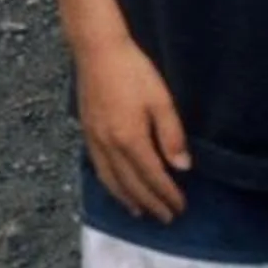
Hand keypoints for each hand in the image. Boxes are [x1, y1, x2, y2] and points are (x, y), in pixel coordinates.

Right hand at [77, 34, 189, 221]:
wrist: (97, 49)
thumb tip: (182, 167)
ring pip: (111, 180)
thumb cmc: (133, 71)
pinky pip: (97, 167)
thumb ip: (172, 136)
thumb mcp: (161, 100)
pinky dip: (108, 184)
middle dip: (151, 203)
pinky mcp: (86, 131)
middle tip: (167, 218)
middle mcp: (109, 145)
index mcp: (130, 138)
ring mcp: (94, 139)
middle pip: (132, 184)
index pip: (153, 176)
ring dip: (128, 199)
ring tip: (141, 212)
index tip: (181, 207)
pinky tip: (115, 187)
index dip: (168, 194)